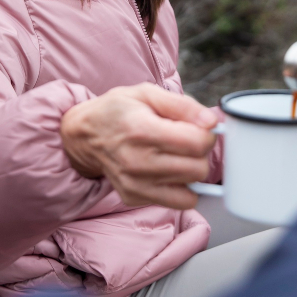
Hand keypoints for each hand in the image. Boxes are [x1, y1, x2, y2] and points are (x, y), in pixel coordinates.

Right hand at [60, 83, 217, 209]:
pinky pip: (177, 202)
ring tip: (176, 156)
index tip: (200, 129)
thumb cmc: (117, 111)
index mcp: (143, 130)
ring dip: (191, 172)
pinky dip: (179, 188)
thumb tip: (212, 122)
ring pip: (191, 190)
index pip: (197, 143)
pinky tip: (166, 170)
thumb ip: (183, 105)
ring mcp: (135, 184)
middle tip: (187, 142)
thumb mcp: (147, 93)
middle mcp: (138, 161)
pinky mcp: (133, 197)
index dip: (207, 134)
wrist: (84, 135)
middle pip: (198, 169)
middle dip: (200, 154)